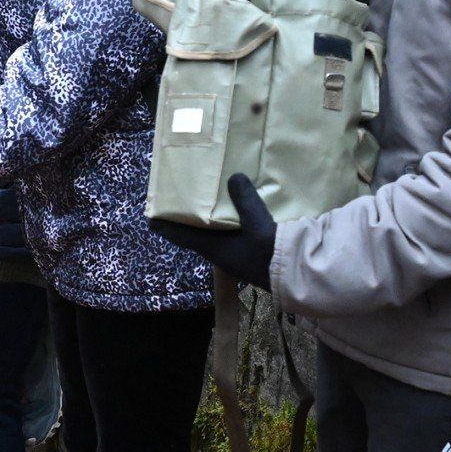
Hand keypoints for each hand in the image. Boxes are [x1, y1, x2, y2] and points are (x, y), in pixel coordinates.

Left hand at [149, 173, 276, 289]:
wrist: (299, 274)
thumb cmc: (271, 253)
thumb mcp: (257, 224)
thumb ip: (245, 200)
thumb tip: (233, 177)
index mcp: (215, 249)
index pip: (183, 236)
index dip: (166, 228)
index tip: (150, 220)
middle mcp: (222, 252)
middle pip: (197, 233)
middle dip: (187, 218)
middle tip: (179, 200)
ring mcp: (237, 253)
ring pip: (216, 232)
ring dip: (209, 218)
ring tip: (206, 200)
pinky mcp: (252, 251)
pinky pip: (234, 232)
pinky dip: (230, 220)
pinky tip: (236, 209)